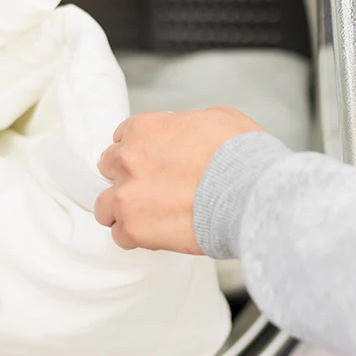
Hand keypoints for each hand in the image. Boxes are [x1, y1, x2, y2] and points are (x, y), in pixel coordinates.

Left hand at [95, 107, 264, 252]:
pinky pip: (120, 236)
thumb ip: (191, 124)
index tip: (152, 162)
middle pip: (109, 167)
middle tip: (152, 188)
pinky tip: (157, 234)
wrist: (250, 194)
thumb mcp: (219, 118)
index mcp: (146, 128)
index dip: (141, 150)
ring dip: (123, 209)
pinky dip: (136, 237)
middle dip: (129, 176)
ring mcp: (128, 196)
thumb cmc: (242, 156)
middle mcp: (129, 159)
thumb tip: (193, 134)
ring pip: (105, 205)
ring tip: (148, 216)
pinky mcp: (135, 229)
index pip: (123, 137)